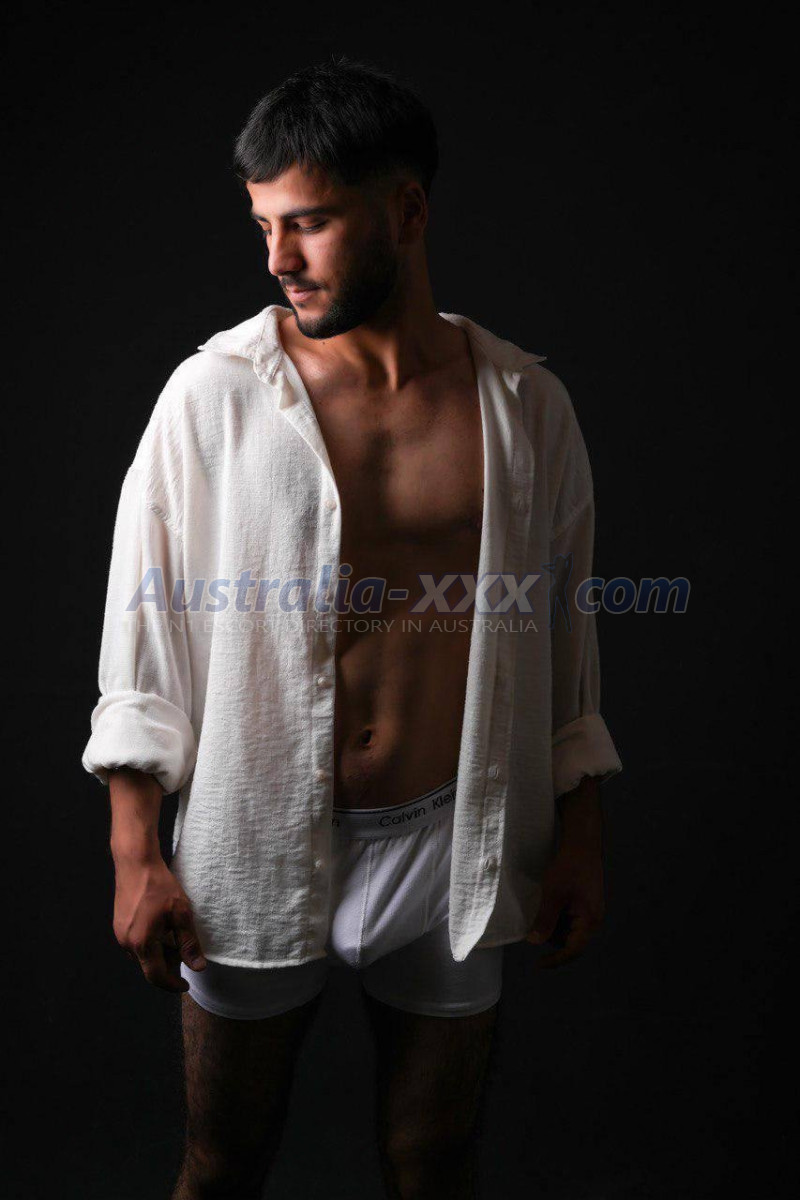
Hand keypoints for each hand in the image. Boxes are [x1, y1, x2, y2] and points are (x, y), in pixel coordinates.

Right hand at [112, 854, 207, 992]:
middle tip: (185, 956)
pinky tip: (162, 930)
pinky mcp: (118, 925)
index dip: (172, 984)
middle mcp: (126, 943)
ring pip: (142, 955)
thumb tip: (198, 967)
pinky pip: (135, 943)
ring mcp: (119, 934)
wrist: (135, 863)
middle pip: (148, 966)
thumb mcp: (180, 913)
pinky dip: (150, 944)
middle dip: (168, 966)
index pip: (156, 976)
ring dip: (159, 954)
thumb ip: (189, 943)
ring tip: (176, 939)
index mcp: (142, 943)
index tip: (185, 985)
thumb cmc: (159, 885)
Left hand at [525, 841, 604, 968]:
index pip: (573, 950)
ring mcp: (588, 910)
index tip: (539, 964)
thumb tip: (534, 942)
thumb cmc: (570, 866)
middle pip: (569, 940)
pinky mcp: (583, 902)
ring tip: (539, 910)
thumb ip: (545, 919)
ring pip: (567, 929)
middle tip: (532, 925)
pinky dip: (555, 915)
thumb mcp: (553, 894)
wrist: (582, 842)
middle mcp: (592, 919)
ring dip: (552, 924)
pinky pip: (568, 917)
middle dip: (550, 935)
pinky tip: (545, 903)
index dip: (556, 960)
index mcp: (590, 920)